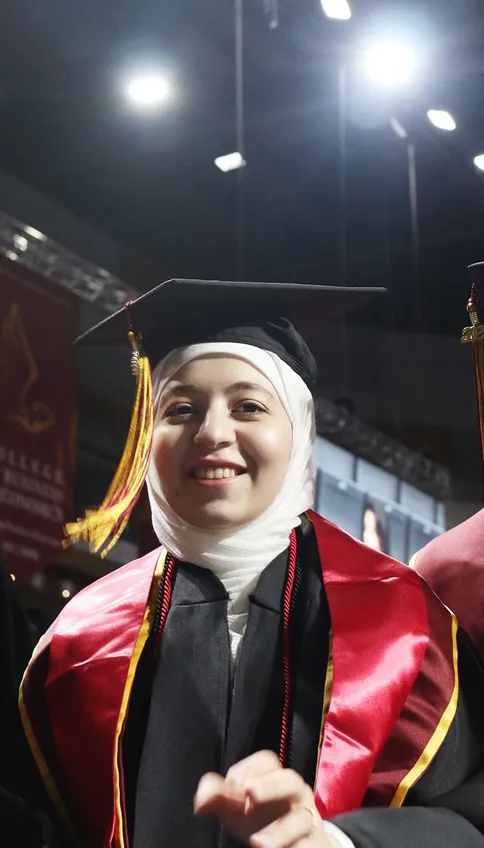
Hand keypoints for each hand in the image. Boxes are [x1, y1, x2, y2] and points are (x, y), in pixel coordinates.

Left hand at [194, 750, 337, 847]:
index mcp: (276, 777)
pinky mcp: (315, 844)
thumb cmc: (262, 819)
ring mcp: (307, 819)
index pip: (267, 761)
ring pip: (300, 819)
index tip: (232, 784)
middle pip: (290, 779)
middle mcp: (294, 794)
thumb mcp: (237, 807)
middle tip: (250, 793)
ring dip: (280, 831)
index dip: (247, 768)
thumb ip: (217, 797)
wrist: (298, 845)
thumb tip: (200, 801)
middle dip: (271, 785)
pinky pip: (310, 844)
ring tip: (256, 843)